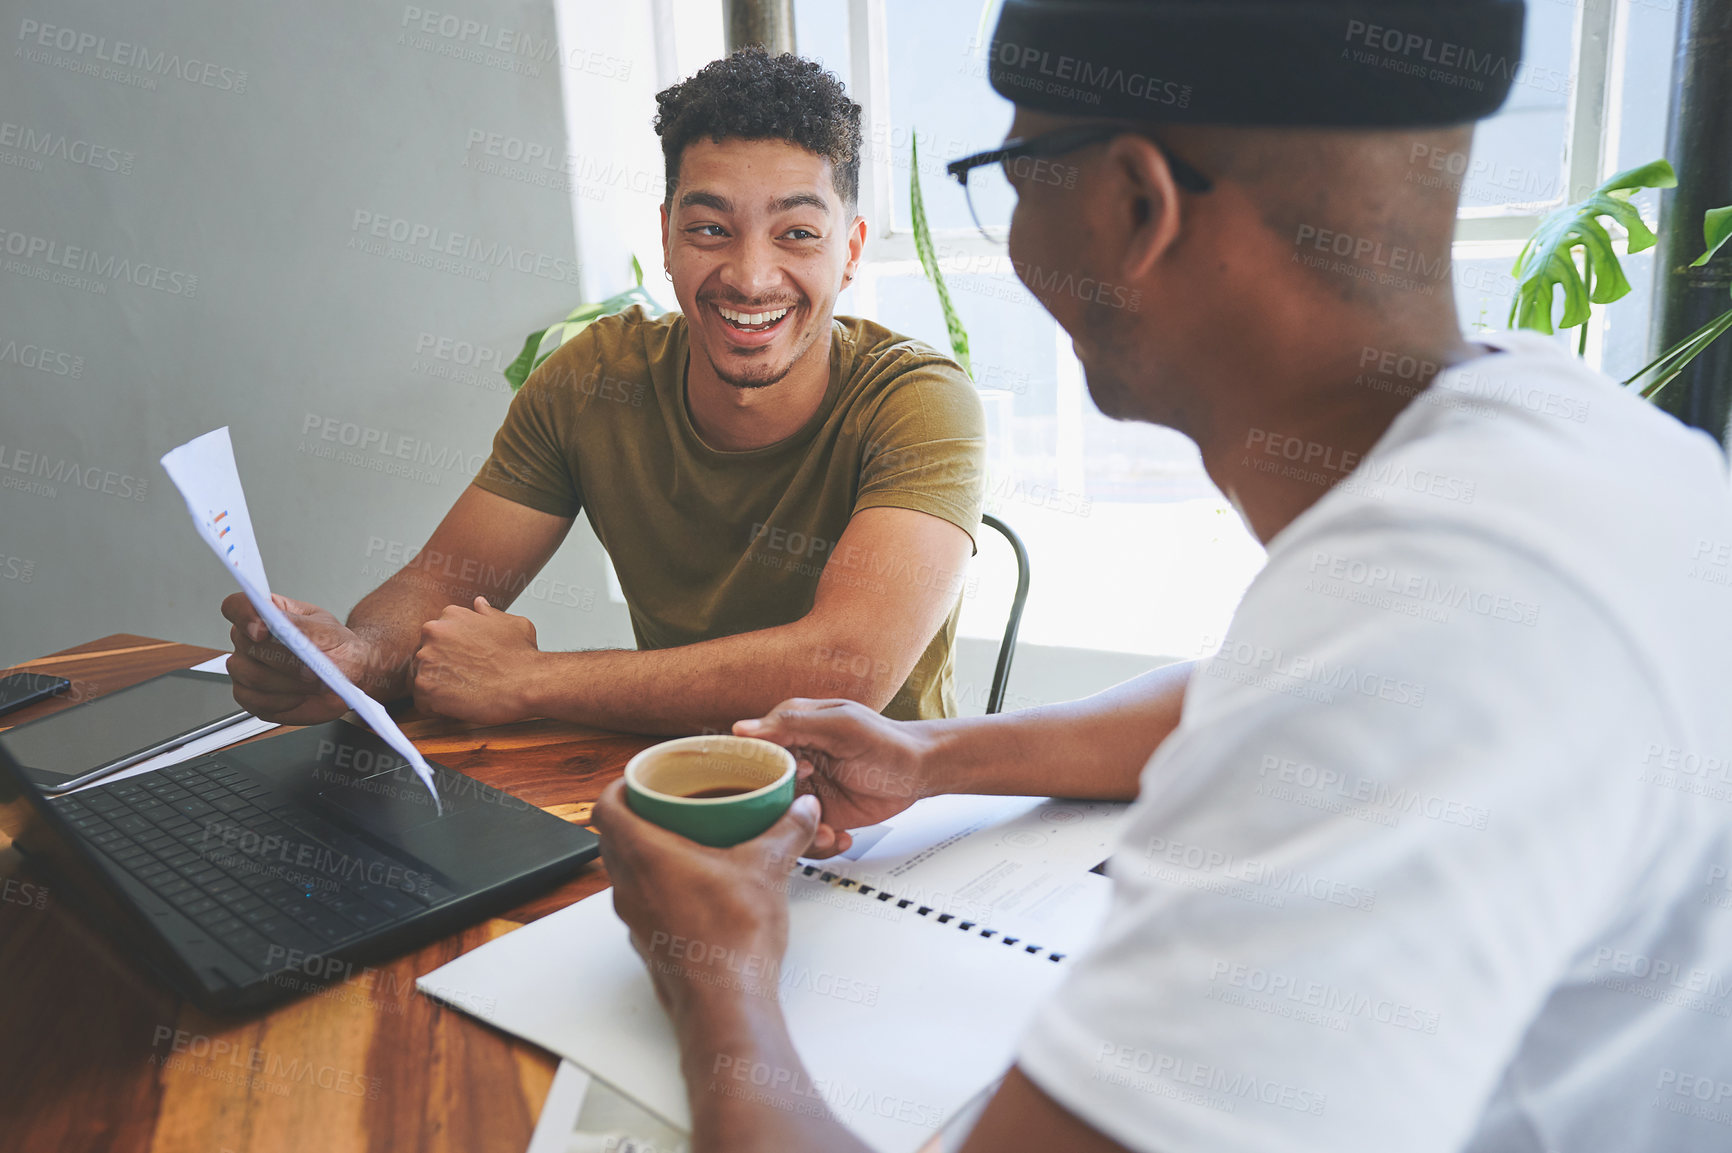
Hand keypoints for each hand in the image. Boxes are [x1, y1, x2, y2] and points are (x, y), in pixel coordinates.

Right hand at [221, 592, 377, 723]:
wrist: (348, 674)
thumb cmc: (336, 646)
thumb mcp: (326, 630)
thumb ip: (298, 625)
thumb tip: (275, 620)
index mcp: (266, 613)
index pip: (236, 606)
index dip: (244, 616)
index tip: (263, 629)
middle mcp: (250, 640)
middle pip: (246, 645)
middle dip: (283, 658)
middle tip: (312, 665)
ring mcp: (246, 668)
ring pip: (251, 676)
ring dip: (288, 682)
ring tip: (313, 681)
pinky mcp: (250, 696)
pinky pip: (254, 701)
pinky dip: (283, 701)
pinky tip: (301, 695)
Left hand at [411, 596, 540, 724]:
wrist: (526, 683)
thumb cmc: (522, 656)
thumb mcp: (511, 623)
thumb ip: (489, 613)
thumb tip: (479, 604)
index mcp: (451, 615)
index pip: (437, 635)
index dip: (451, 652)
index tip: (466, 662)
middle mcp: (434, 632)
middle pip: (426, 655)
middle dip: (441, 668)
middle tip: (465, 679)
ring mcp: (426, 659)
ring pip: (421, 677)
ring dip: (438, 687)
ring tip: (463, 693)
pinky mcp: (425, 687)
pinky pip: (422, 701)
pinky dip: (436, 707)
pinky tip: (458, 705)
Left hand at [595, 779, 822, 1028]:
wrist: (726, 1005)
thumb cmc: (730, 941)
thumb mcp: (767, 869)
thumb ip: (786, 831)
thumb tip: (801, 810)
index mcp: (644, 855)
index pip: (605, 807)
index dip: (619, 786)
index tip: (640, 779)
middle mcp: (629, 887)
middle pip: (613, 839)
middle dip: (639, 817)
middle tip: (670, 805)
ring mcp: (635, 920)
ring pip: (627, 874)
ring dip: (649, 855)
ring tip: (690, 843)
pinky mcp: (650, 945)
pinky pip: (645, 904)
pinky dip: (662, 889)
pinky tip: (700, 890)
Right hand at [734, 698, 937, 857]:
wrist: (919, 771)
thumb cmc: (886, 740)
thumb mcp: (840, 726)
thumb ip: (793, 725)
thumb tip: (742, 729)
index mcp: (789, 729)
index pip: (750, 751)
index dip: (757, 773)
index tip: (778, 783)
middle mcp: (790, 760)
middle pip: (758, 791)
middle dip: (776, 811)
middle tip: (807, 810)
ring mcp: (802, 791)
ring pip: (776, 818)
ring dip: (798, 832)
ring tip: (826, 831)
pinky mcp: (817, 816)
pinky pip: (801, 835)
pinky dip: (817, 843)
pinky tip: (838, 836)